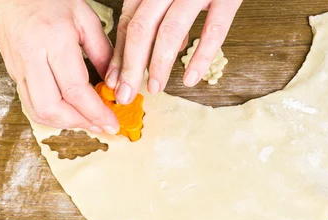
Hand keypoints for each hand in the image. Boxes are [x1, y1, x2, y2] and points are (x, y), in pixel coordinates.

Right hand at [0, 0, 118, 132]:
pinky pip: (31, 105)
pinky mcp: (14, 74)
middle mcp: (32, 57)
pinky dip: (52, 115)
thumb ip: (102, 52)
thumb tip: (114, 84)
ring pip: (38, 111)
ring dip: (65, 124)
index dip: (96, 112)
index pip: (75, 90)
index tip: (112, 123)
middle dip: (80, 124)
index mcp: (53, 40)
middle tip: (100, 125)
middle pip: (52, 108)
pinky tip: (69, 113)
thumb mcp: (85, 18)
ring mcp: (19, 68)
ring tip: (87, 122)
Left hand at [105, 0, 241, 103]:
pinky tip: (191, 77)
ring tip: (155, 87)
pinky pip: (213, 29)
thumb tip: (149, 57)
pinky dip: (201, 56)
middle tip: (126, 93)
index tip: (114, 80)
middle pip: (142, 28)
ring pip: (171, 29)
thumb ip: (159, 18)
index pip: (129, 21)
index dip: (120, 54)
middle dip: (131, 65)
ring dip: (159, 63)